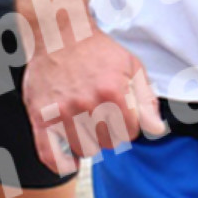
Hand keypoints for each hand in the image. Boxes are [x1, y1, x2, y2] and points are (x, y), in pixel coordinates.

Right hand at [18, 0, 165, 174]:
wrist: (58, 34)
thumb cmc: (97, 51)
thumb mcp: (131, 67)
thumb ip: (146, 101)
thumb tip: (157, 130)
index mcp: (112, 92)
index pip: (131, 132)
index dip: (129, 124)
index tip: (122, 114)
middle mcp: (87, 105)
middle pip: (109, 143)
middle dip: (110, 133)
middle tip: (103, 116)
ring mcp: (61, 113)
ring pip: (85, 150)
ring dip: (89, 141)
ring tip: (86, 124)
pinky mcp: (41, 118)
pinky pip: (51, 156)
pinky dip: (62, 163)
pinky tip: (70, 157)